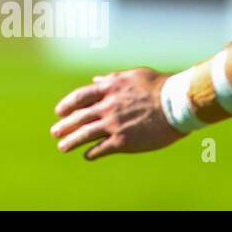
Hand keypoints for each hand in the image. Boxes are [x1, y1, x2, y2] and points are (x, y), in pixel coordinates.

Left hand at [50, 67, 184, 159]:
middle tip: (55, 132)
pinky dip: (92, 152)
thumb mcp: (132, 75)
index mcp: (108, 89)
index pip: (79, 98)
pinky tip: (87, 156)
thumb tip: (96, 79)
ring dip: (71, 141)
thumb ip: (111, 79)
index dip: (67, 105)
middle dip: (64, 125)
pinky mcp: (124, 141)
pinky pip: (102, 148)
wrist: (176, 103)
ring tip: (62, 147)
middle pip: (79, 117)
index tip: (59, 112)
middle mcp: (107, 107)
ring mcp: (114, 124)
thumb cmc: (159, 86)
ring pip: (85, 134)